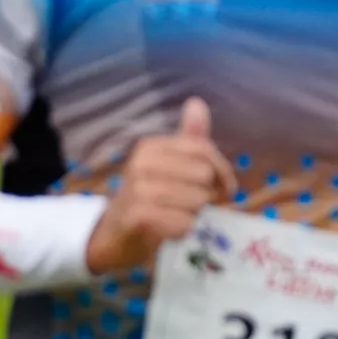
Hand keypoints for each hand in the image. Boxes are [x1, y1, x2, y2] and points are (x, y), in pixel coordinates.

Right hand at [83, 97, 236, 271]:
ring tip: (174, 216)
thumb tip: (197, 102)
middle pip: (204, 176)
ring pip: (197, 201)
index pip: (204, 150)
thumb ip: (188, 138)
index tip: (224, 188)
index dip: (222, 172)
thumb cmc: (148, 199)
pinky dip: (183, 231)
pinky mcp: (138, 217)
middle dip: (204, 196)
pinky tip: (168, 230)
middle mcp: (141, 163)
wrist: (113, 236)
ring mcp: (137, 190)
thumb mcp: (169, 166)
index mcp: (150, 147)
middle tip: (188, 205)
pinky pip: (184, 223)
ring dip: (192, 215)